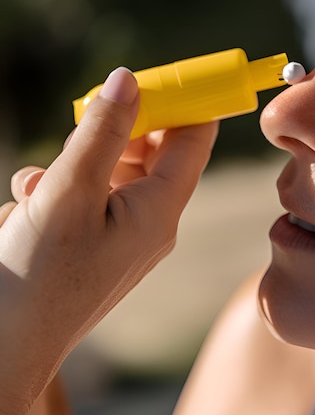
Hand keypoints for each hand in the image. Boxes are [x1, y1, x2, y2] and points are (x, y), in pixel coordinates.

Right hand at [0, 68, 217, 414]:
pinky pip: (89, 197)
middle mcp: (152, 222)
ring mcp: (123, 234)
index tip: (164, 69)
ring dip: (78, 160)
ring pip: (114, 170)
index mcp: (161, 209)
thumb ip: (101, 132)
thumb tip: (129, 78)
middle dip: (117, 129)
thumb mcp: (69, 191)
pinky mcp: (95, 243)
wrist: (6, 345)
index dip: (187, 99)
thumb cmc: (39, 274)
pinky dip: (61, 189)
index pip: (195, 139)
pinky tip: (27, 205)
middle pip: (153, 150)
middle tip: (83, 120)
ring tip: (42, 184)